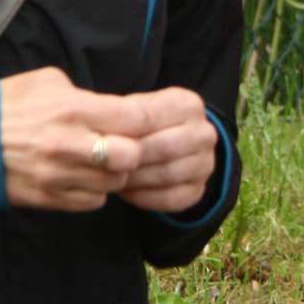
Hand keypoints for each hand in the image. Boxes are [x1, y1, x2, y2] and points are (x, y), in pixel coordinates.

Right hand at [0, 67, 159, 211]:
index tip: (143, 121)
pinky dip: (95, 191)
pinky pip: (93, 202)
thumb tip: (118, 108)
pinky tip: (84, 177)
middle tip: (125, 144)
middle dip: (134, 151)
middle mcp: (69, 145)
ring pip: (114, 184)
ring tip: (102, 161)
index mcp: (73, 109)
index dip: (148, 120)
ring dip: (115, 173)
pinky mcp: (50, 198)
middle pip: (130, 157)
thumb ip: (88, 96)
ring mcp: (59, 176)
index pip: (135, 119)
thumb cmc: (11, 105)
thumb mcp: (50, 83)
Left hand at [112, 87, 218, 213]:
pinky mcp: (199, 189)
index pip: (151, 118)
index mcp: (188, 104)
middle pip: (164, 148)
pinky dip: (145, 198)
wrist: (166, 143)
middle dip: (130, 159)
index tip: (97, 143)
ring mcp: (206, 162)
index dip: (123, 133)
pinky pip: (172, 199)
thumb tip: (101, 138)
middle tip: (103, 165)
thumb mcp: (133, 110)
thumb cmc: (142, 125)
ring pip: (168, 175)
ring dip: (136, 180)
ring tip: (112, 178)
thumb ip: (121, 118)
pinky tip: (127, 193)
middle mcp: (205, 132)